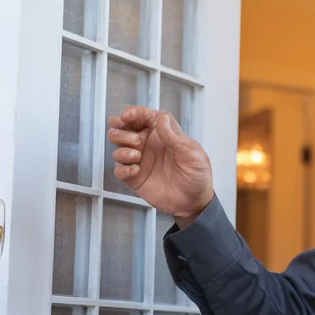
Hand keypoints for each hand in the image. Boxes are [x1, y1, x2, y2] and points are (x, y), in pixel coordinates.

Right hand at [107, 107, 213, 225]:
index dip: (133, 113)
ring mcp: (140, 161)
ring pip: (117, 147)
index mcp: (162, 134)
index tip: (127, 115)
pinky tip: (136, 171)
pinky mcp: (134, 178)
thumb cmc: (197, 174)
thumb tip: (161, 118)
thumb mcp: (191, 153)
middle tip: (136, 140)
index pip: (143, 116)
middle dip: (122, 130)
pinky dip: (123, 168)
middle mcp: (147, 145)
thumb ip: (174, 136)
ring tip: (136, 156)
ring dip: (122, 149)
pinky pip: (119, 170)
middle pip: (123, 129)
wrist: (194, 201)